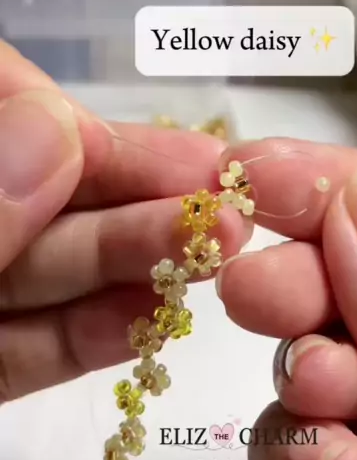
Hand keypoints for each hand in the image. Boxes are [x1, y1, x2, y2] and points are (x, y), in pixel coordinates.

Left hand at [0, 42, 247, 401]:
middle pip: (45, 194)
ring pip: (46, 270)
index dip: (83, 120)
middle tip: (230, 199)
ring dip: (135, 263)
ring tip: (219, 253)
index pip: (7, 112)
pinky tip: (153, 321)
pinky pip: (28, 348)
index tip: (179, 148)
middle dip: (138, 194)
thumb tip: (54, 130)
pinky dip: (87, 337)